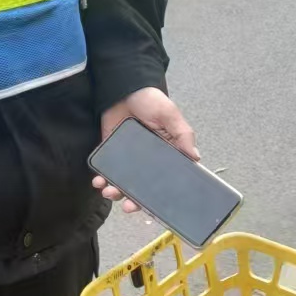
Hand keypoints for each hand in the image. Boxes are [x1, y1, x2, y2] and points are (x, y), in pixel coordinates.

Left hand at [94, 87, 198, 213]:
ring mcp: (127, 158)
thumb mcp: (170, 115)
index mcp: (165, 155)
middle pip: (142, 188)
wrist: (123, 87)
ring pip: (122, 182)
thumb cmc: (151, 100)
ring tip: (109, 192)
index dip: (160, 197)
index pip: (164, 181)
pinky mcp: (110, 152)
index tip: (153, 209)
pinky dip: (102, 179)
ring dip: (115, 192)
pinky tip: (98, 181)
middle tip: (128, 206)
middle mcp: (147, 161)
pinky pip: (106, 170)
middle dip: (134, 201)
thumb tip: (196, 158)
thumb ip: (183, 135)